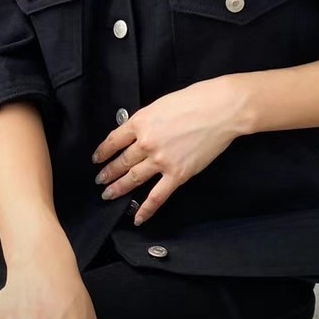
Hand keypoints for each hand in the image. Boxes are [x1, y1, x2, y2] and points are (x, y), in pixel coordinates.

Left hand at [91, 76, 242, 224]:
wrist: (220, 110)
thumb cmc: (195, 100)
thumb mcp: (161, 104)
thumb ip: (146, 120)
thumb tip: (137, 131)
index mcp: (140, 122)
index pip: (114, 140)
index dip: (103, 151)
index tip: (97, 158)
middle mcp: (146, 143)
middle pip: (121, 161)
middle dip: (108, 172)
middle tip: (99, 179)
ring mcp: (161, 160)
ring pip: (133, 179)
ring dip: (118, 188)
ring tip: (108, 194)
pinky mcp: (177, 174)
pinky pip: (157, 196)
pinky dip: (145, 209)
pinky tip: (137, 217)